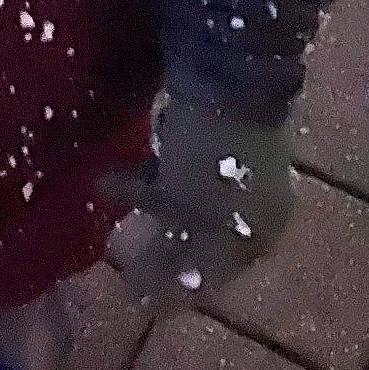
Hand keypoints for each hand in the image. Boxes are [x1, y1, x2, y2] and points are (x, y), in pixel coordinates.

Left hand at [101, 94, 294, 315]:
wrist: (225, 70)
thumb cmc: (210, 148)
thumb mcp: (188, 208)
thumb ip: (173, 255)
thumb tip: (150, 299)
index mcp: (258, 233)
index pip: (211, 276)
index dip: (170, 287)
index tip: (131, 293)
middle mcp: (255, 209)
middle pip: (199, 242)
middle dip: (157, 248)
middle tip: (115, 252)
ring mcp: (238, 171)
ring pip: (186, 206)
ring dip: (147, 209)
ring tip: (109, 203)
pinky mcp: (216, 139)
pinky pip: (180, 175)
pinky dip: (152, 181)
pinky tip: (120, 176)